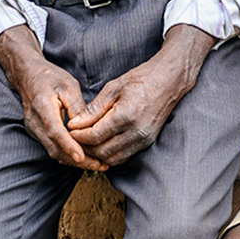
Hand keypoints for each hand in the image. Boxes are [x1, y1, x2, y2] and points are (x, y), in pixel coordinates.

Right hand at [0, 27, 104, 170]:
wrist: (28, 76)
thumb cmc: (50, 78)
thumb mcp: (68, 85)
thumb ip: (77, 106)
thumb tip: (88, 126)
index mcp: (42, 107)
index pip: (55, 131)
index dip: (69, 146)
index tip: (82, 157)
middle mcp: (35, 122)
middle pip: (55, 147)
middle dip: (77, 160)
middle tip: (99, 165)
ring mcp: (34, 130)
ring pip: (54, 151)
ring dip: (73, 160)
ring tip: (96, 164)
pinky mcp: (38, 133)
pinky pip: (52, 147)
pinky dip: (67, 154)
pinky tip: (84, 157)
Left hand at [65, 24, 212, 166]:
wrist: (170, 80)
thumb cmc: (141, 79)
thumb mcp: (113, 88)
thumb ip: (93, 109)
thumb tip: (74, 124)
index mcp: (126, 116)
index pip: (94, 136)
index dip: (78, 136)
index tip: (69, 130)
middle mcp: (137, 132)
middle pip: (102, 152)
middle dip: (85, 148)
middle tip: (73, 139)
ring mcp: (144, 139)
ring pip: (113, 159)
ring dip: (96, 155)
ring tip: (85, 144)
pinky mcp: (148, 142)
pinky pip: (124, 157)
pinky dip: (110, 155)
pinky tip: (101, 146)